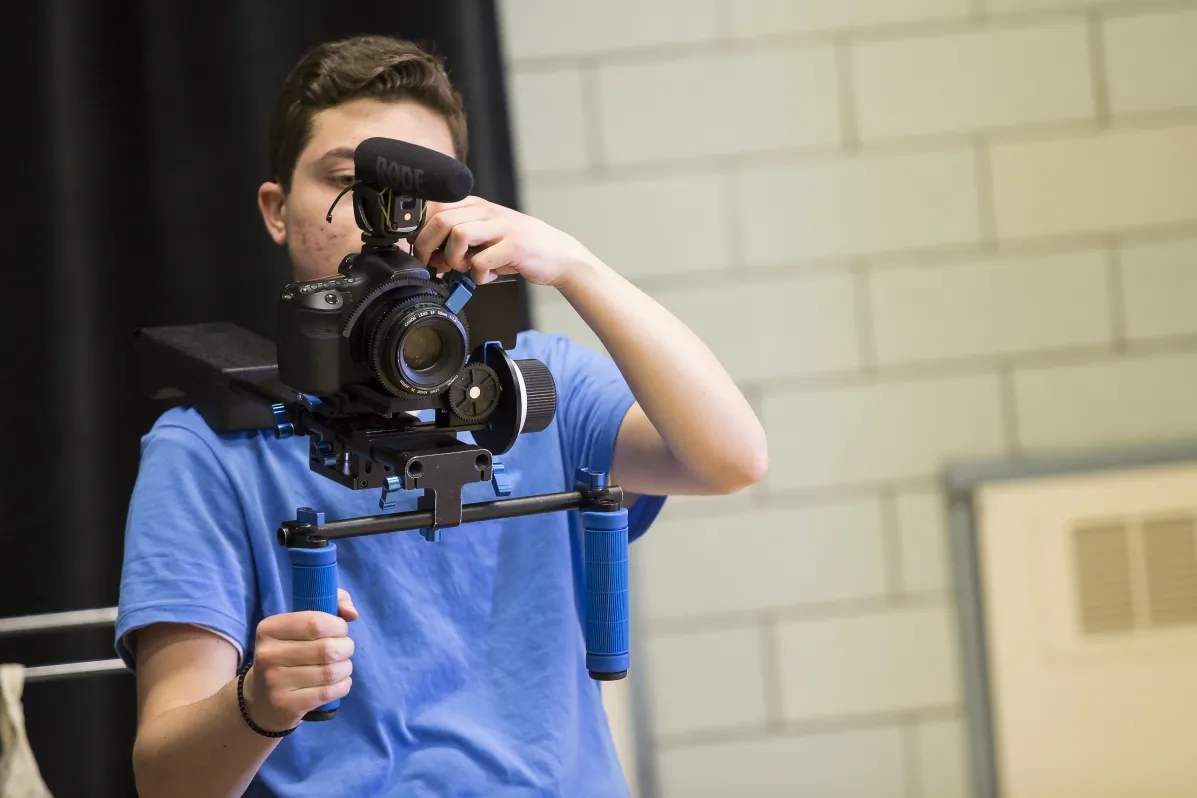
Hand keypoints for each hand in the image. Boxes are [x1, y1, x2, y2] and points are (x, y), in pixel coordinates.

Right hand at [242, 588, 357, 730]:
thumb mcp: (301, 623)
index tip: (341, 629)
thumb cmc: (290, 651)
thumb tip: (352, 614)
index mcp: (269, 628)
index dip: (338, 626)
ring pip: (330, 672)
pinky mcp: (286, 704)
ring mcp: (274, 682)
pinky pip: (329, 692)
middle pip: (326, 649)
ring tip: (341, 666)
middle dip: (346, 648)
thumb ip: (332, 603)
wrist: (262, 699)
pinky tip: (339, 682)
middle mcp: (268, 654)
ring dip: (346, 668)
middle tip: (344, 649)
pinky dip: (343, 685)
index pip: (316, 623)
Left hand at [411, 196, 595, 287]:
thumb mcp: (486, 235)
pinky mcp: (515, 246)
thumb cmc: (518, 248)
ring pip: (459, 235)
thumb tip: (428, 255)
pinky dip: (478, 275)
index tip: (418, 249)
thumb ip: (458, 239)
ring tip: (464, 269)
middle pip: (441, 219)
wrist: (559, 255)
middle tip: (432, 265)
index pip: (435, 205)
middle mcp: (488, 211)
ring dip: (454, 259)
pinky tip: (486, 277)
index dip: (419, 229)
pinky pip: (482, 261)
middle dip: (427, 246)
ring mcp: (502, 227)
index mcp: (476, 205)